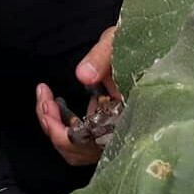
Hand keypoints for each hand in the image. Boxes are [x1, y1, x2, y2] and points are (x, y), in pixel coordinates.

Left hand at [36, 26, 121, 165]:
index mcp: (129, 116)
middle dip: (54, 128)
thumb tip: (83, 76)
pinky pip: (82, 139)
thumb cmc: (135, 42)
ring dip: (56, 129)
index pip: (91, 143)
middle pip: (80, 151)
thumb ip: (102, 58)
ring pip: (79, 150)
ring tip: (45, 99)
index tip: (48, 104)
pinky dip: (64, 126)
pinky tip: (55, 103)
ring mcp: (114, 131)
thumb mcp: (117, 43)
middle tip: (44, 98)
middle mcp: (123, 131)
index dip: (62, 133)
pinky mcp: (107, 124)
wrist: (149, 45)